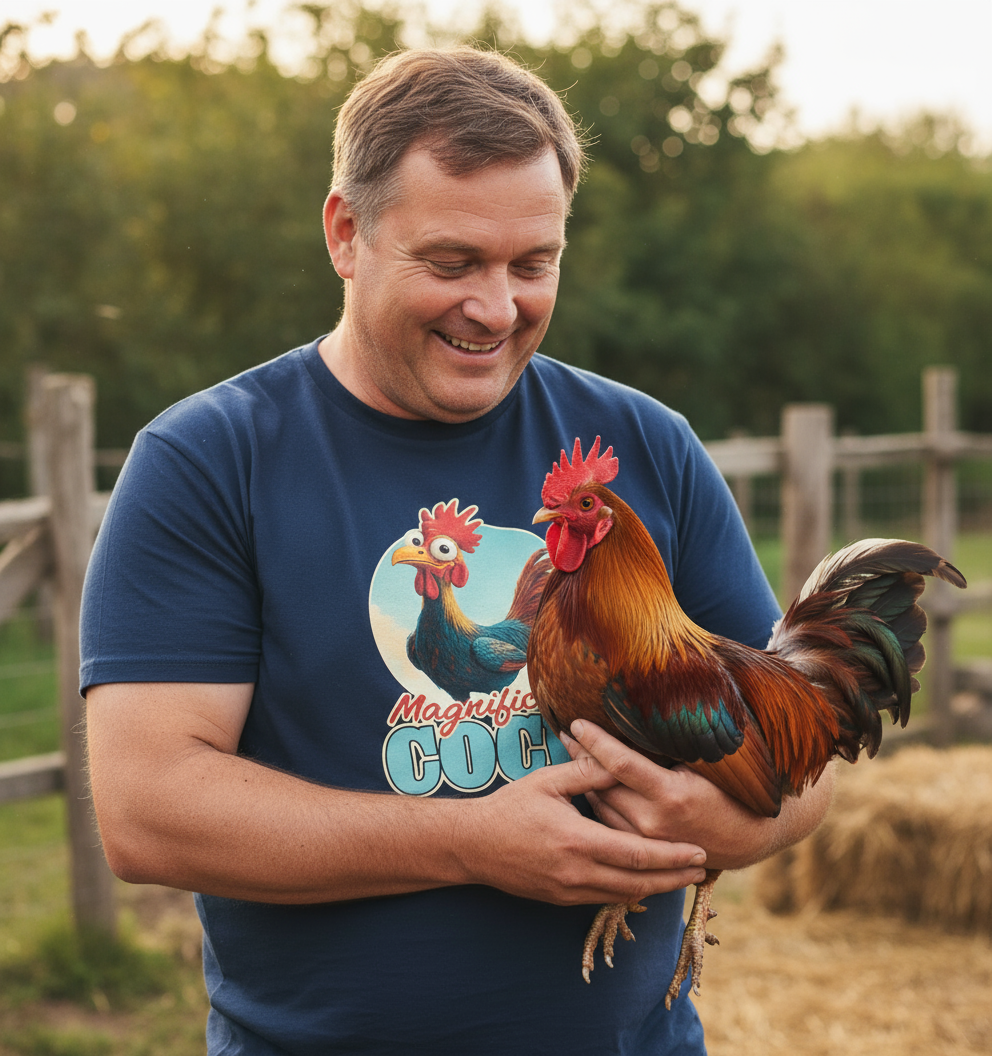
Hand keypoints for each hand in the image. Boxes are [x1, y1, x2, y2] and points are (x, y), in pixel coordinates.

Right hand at [458, 750, 706, 905]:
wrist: (472, 845)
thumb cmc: (509, 808)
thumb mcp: (547, 782)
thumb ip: (586, 773)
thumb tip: (618, 762)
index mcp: (579, 841)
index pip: (638, 854)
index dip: (672, 856)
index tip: (698, 851)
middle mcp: (578, 873)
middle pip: (639, 883)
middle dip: (674, 878)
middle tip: (701, 869)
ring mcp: (569, 891)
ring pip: (624, 896)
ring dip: (656, 889)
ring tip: (680, 878)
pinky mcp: (561, 900)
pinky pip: (604, 899)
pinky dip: (629, 892)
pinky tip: (642, 883)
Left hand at [561, 720, 832, 869]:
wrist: (746, 837)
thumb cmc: (730, 788)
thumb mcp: (706, 763)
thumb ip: (671, 746)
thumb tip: (640, 713)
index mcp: (671, 795)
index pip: (619, 763)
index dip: (595, 741)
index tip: (577, 723)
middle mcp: (653, 821)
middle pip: (602, 784)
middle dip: (580, 757)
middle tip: (565, 734)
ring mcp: (645, 840)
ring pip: (601, 804)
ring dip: (583, 778)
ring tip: (571, 752)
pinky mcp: (643, 849)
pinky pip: (608, 822)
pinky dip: (596, 799)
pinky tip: (586, 781)